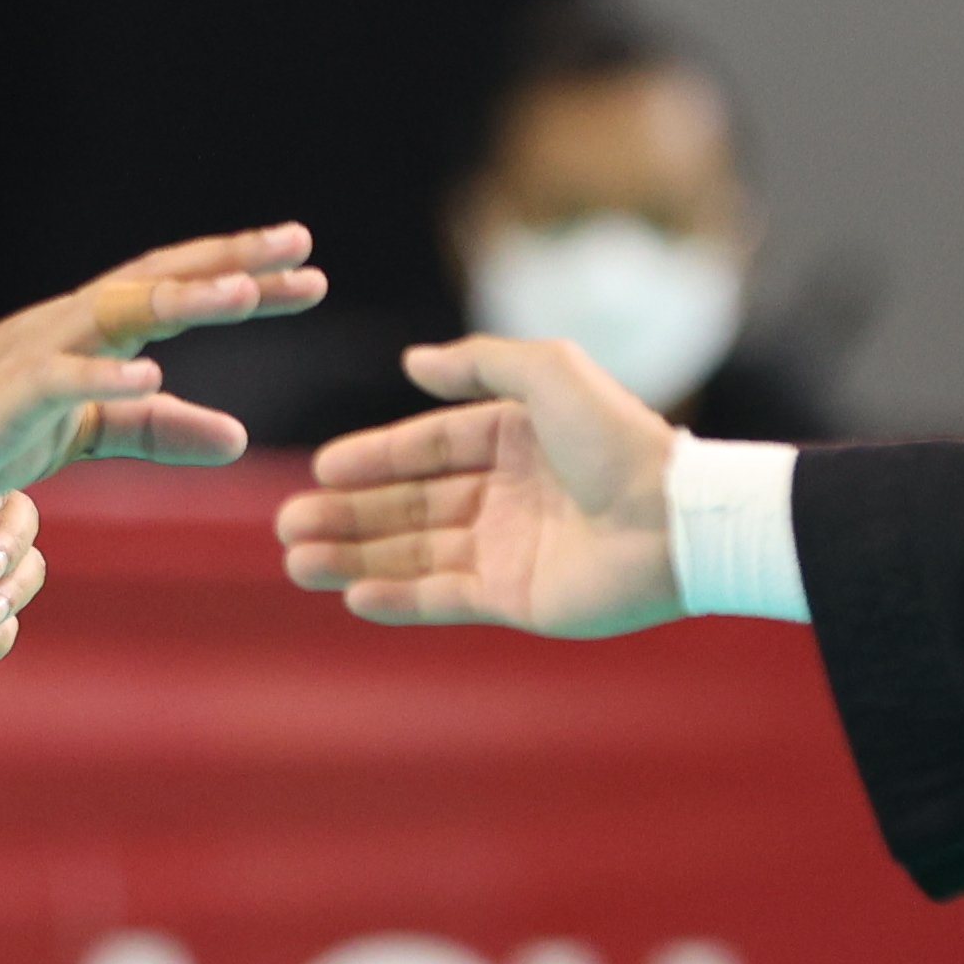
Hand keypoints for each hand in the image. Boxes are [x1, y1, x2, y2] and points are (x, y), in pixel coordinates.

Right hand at [0, 225, 324, 527]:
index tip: (310, 269)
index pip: (175, 287)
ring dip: (183, 298)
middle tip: (300, 246)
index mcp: (89, 332)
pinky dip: (104, 376)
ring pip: (115, 313)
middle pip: (157, 280)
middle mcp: (66, 327)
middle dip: (229, 262)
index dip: (240, 273)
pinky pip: (58, 382)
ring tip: (247, 291)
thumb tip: (239, 438)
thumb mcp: (82, 436)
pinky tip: (151, 373)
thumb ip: (157, 429)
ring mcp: (30, 358)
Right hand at [269, 333, 687, 637]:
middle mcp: (506, 494)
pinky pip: (444, 596)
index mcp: (515, 438)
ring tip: (298, 561)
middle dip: (348, 513)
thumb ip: (480, 365)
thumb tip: (412, 364)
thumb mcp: (551, 373)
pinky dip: (398, 598)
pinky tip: (352, 594)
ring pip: (415, 553)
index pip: (429, 447)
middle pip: (410, 505)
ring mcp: (509, 548)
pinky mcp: (517, 598)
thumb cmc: (618, 440)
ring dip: (356, 556)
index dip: (375, 458)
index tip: (321, 468)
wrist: (674, 521)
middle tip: (288, 525)